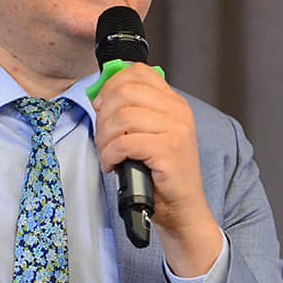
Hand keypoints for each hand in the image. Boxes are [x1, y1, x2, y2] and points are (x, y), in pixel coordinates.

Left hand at [92, 63, 223, 275]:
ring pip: (121, 117)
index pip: (138, 72)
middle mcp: (178, 112)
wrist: (183, 210)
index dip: (111, 85)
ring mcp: (176, 130)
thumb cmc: (162, 175)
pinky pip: (124, 142)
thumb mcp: (151, 135)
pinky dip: (110, 155)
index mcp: (174, 103)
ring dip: (104, 139)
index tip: (101, 106)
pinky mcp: (168, 151)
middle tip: (102, 138)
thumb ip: (134, 112)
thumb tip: (100, 97)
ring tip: (107, 154)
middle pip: (124, 92)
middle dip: (102, 116)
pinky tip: (113, 165)